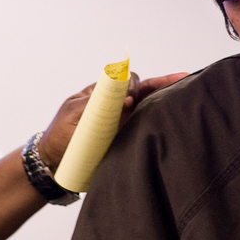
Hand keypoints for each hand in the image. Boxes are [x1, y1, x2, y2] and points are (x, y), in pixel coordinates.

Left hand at [37, 71, 186, 167]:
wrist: (53, 162)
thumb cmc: (60, 136)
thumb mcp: (74, 115)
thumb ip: (97, 104)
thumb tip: (126, 100)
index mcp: (102, 93)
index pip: (125, 80)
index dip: (135, 83)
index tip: (133, 97)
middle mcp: (116, 105)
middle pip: (143, 90)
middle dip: (163, 83)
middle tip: (183, 78)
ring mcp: (123, 120)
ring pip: (148, 105)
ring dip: (166, 98)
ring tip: (186, 92)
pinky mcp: (126, 135)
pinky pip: (145, 125)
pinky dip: (159, 119)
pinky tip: (175, 118)